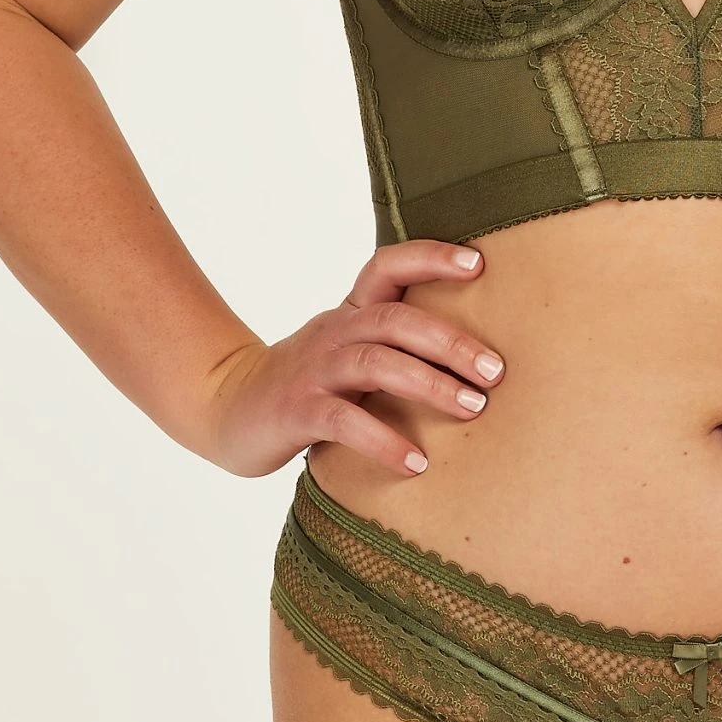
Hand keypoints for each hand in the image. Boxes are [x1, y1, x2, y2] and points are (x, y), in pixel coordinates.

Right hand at [204, 241, 503, 478]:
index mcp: (351, 312)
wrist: (226, 407)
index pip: (387, 267)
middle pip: (395, 320)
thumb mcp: (350, 350)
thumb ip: (396, 345)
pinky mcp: (296, 411)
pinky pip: (343, 421)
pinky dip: (383, 441)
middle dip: (450, 342)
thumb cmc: (309, 383)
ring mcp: (313, 370)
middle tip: (496, 371)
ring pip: (375, 363)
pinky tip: (416, 464)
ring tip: (473, 408)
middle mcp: (334, 332)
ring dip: (429, 384)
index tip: (478, 263)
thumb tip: (479, 356)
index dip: (430, 257)